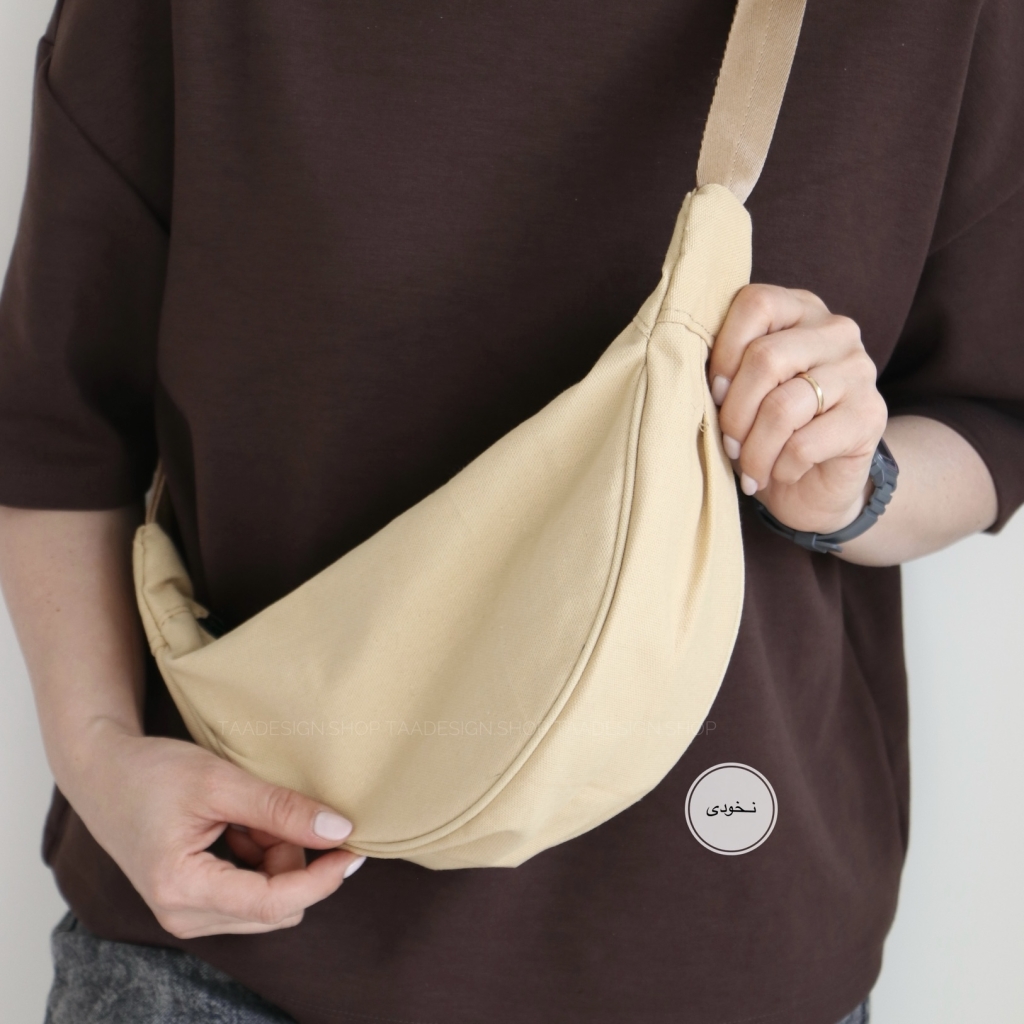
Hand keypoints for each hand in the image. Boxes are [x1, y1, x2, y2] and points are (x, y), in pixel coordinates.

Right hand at [68, 723, 364, 938]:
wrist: (105, 774)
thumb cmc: (152, 772)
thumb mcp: (221, 781)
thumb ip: (280, 809)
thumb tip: (340, 830)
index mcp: (183, 889)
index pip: (275, 903)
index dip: (324, 877)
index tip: (356, 847)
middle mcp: (184, 916)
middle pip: (278, 905)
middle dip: (291, 858)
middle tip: (268, 808)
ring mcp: (188, 914)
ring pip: (270, 900)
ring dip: (275, 856)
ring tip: (244, 813)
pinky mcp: (195, 903)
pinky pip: (252, 892)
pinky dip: (260, 857)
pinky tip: (236, 824)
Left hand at [708, 284, 887, 533]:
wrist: (815, 486)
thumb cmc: (766, 432)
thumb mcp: (739, 392)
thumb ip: (724, 370)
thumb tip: (691, 373)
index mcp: (799, 310)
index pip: (755, 304)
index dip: (723, 352)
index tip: (712, 394)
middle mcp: (836, 330)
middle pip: (765, 358)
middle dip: (734, 412)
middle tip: (728, 443)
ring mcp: (859, 370)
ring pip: (782, 407)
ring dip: (754, 449)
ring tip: (748, 469)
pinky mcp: (871, 416)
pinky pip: (804, 444)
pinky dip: (780, 467)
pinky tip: (779, 473)